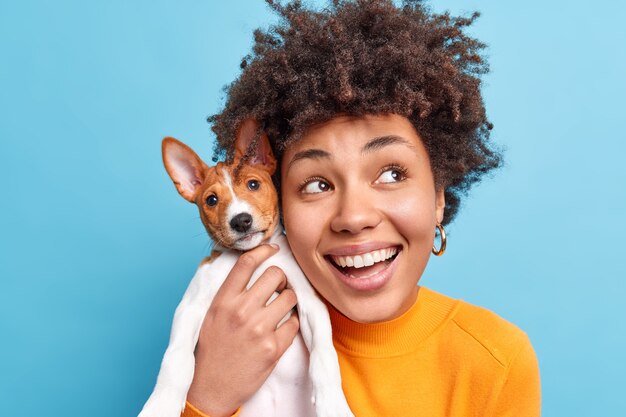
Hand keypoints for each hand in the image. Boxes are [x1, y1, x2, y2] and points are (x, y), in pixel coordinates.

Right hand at [186, 244, 299, 416]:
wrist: (211, 388)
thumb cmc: (210, 350)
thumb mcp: (210, 315)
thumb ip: (227, 292)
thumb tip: (246, 266)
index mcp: (223, 301)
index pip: (247, 262)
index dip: (263, 250)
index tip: (272, 249)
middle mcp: (241, 311)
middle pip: (275, 275)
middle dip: (280, 279)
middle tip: (278, 287)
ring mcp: (259, 329)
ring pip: (290, 296)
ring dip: (288, 300)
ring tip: (280, 308)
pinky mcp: (273, 348)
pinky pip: (295, 322)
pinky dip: (291, 323)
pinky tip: (281, 328)